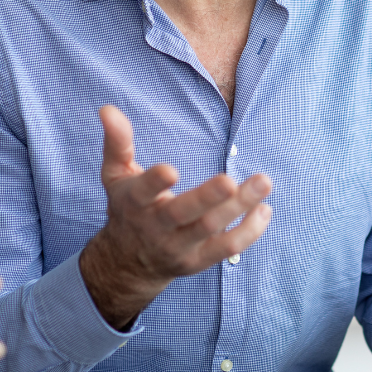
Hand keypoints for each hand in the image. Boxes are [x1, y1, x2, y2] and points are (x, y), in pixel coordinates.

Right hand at [79, 105, 272, 329]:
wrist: (128, 262)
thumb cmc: (127, 208)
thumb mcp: (115, 175)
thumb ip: (117, 142)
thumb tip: (108, 108)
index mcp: (135, 202)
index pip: (143, 192)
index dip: (155, 182)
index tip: (171, 170)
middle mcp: (156, 227)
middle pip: (183, 214)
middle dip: (208, 197)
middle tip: (230, 179)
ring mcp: (179, 246)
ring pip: (211, 229)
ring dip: (239, 207)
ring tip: (263, 182)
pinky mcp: (198, 261)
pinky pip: (227, 248)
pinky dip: (249, 231)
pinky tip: (264, 209)